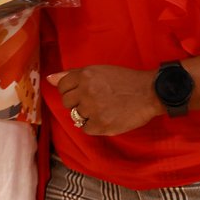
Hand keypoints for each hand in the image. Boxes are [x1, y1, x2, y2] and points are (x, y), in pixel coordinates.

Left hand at [45, 64, 160, 135]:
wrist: (149, 93)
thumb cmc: (124, 80)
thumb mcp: (98, 71)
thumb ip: (73, 75)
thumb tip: (49, 79)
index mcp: (85, 76)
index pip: (62, 87)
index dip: (71, 90)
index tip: (82, 92)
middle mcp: (86, 91)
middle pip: (67, 103)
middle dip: (78, 102)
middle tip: (95, 100)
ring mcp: (93, 110)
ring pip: (76, 116)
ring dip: (87, 114)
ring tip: (103, 108)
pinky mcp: (100, 125)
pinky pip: (86, 128)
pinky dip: (94, 125)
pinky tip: (107, 117)